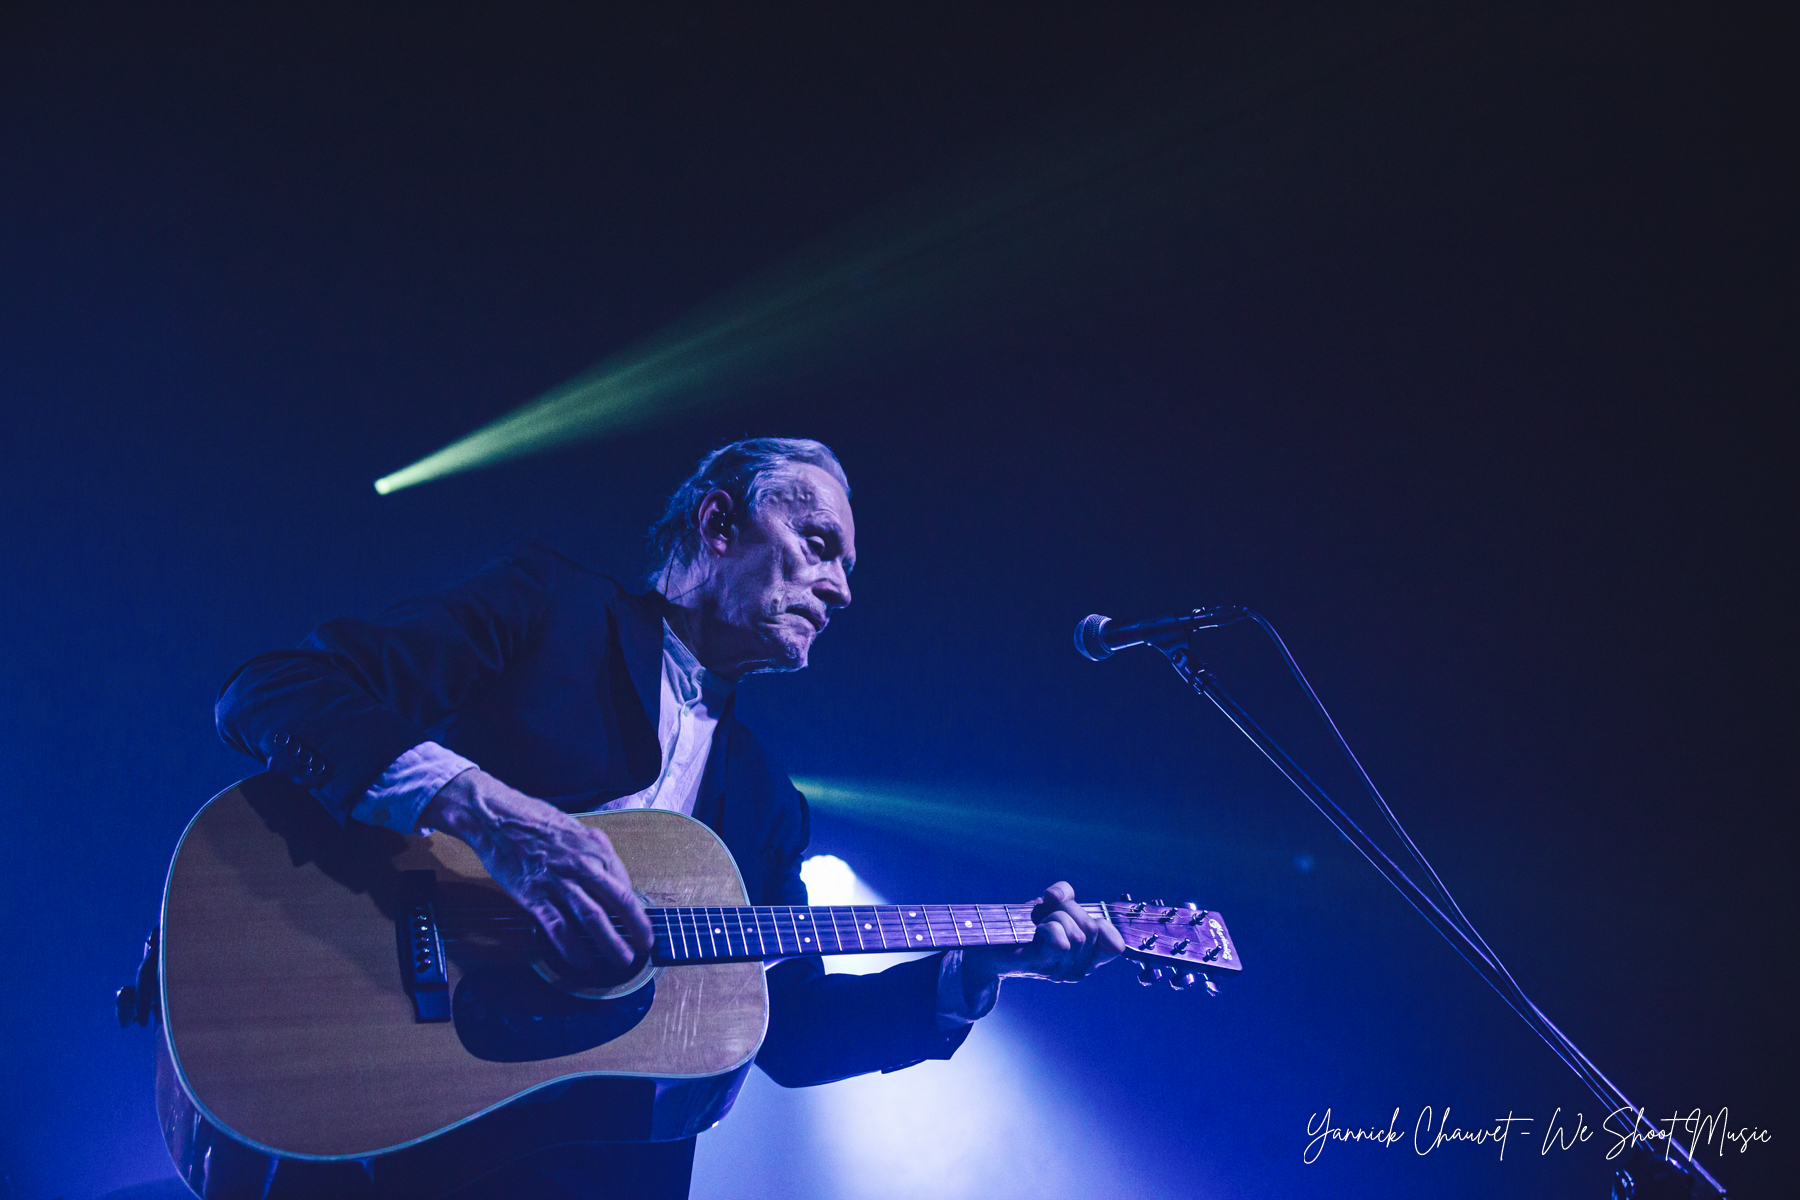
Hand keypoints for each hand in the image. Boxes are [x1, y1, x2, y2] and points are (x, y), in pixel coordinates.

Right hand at [419, 769, 652, 968]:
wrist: (496, 816)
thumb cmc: (536, 821)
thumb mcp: (576, 830)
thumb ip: (595, 854)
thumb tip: (613, 880)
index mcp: (595, 848)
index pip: (623, 884)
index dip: (635, 908)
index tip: (640, 924)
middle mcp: (581, 864)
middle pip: (617, 901)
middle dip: (635, 928)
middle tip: (644, 948)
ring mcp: (557, 881)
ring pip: (592, 917)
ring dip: (610, 942)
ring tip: (622, 960)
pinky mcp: (533, 894)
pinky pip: (557, 925)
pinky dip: (571, 946)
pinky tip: (581, 961)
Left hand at [959, 882, 1124, 999]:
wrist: (988, 945)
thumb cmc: (1022, 926)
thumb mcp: (1050, 906)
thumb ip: (1064, 896)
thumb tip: (1059, 895)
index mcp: (1085, 957)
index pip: (1115, 945)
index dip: (1102, 923)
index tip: (1075, 914)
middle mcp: (1077, 968)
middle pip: (1093, 927)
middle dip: (1069, 910)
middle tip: (1048, 915)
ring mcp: (1060, 970)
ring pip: (1078, 933)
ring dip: (1055, 918)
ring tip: (1038, 926)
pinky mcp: (1040, 964)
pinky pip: (1061, 942)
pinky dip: (1050, 927)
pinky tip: (1037, 930)